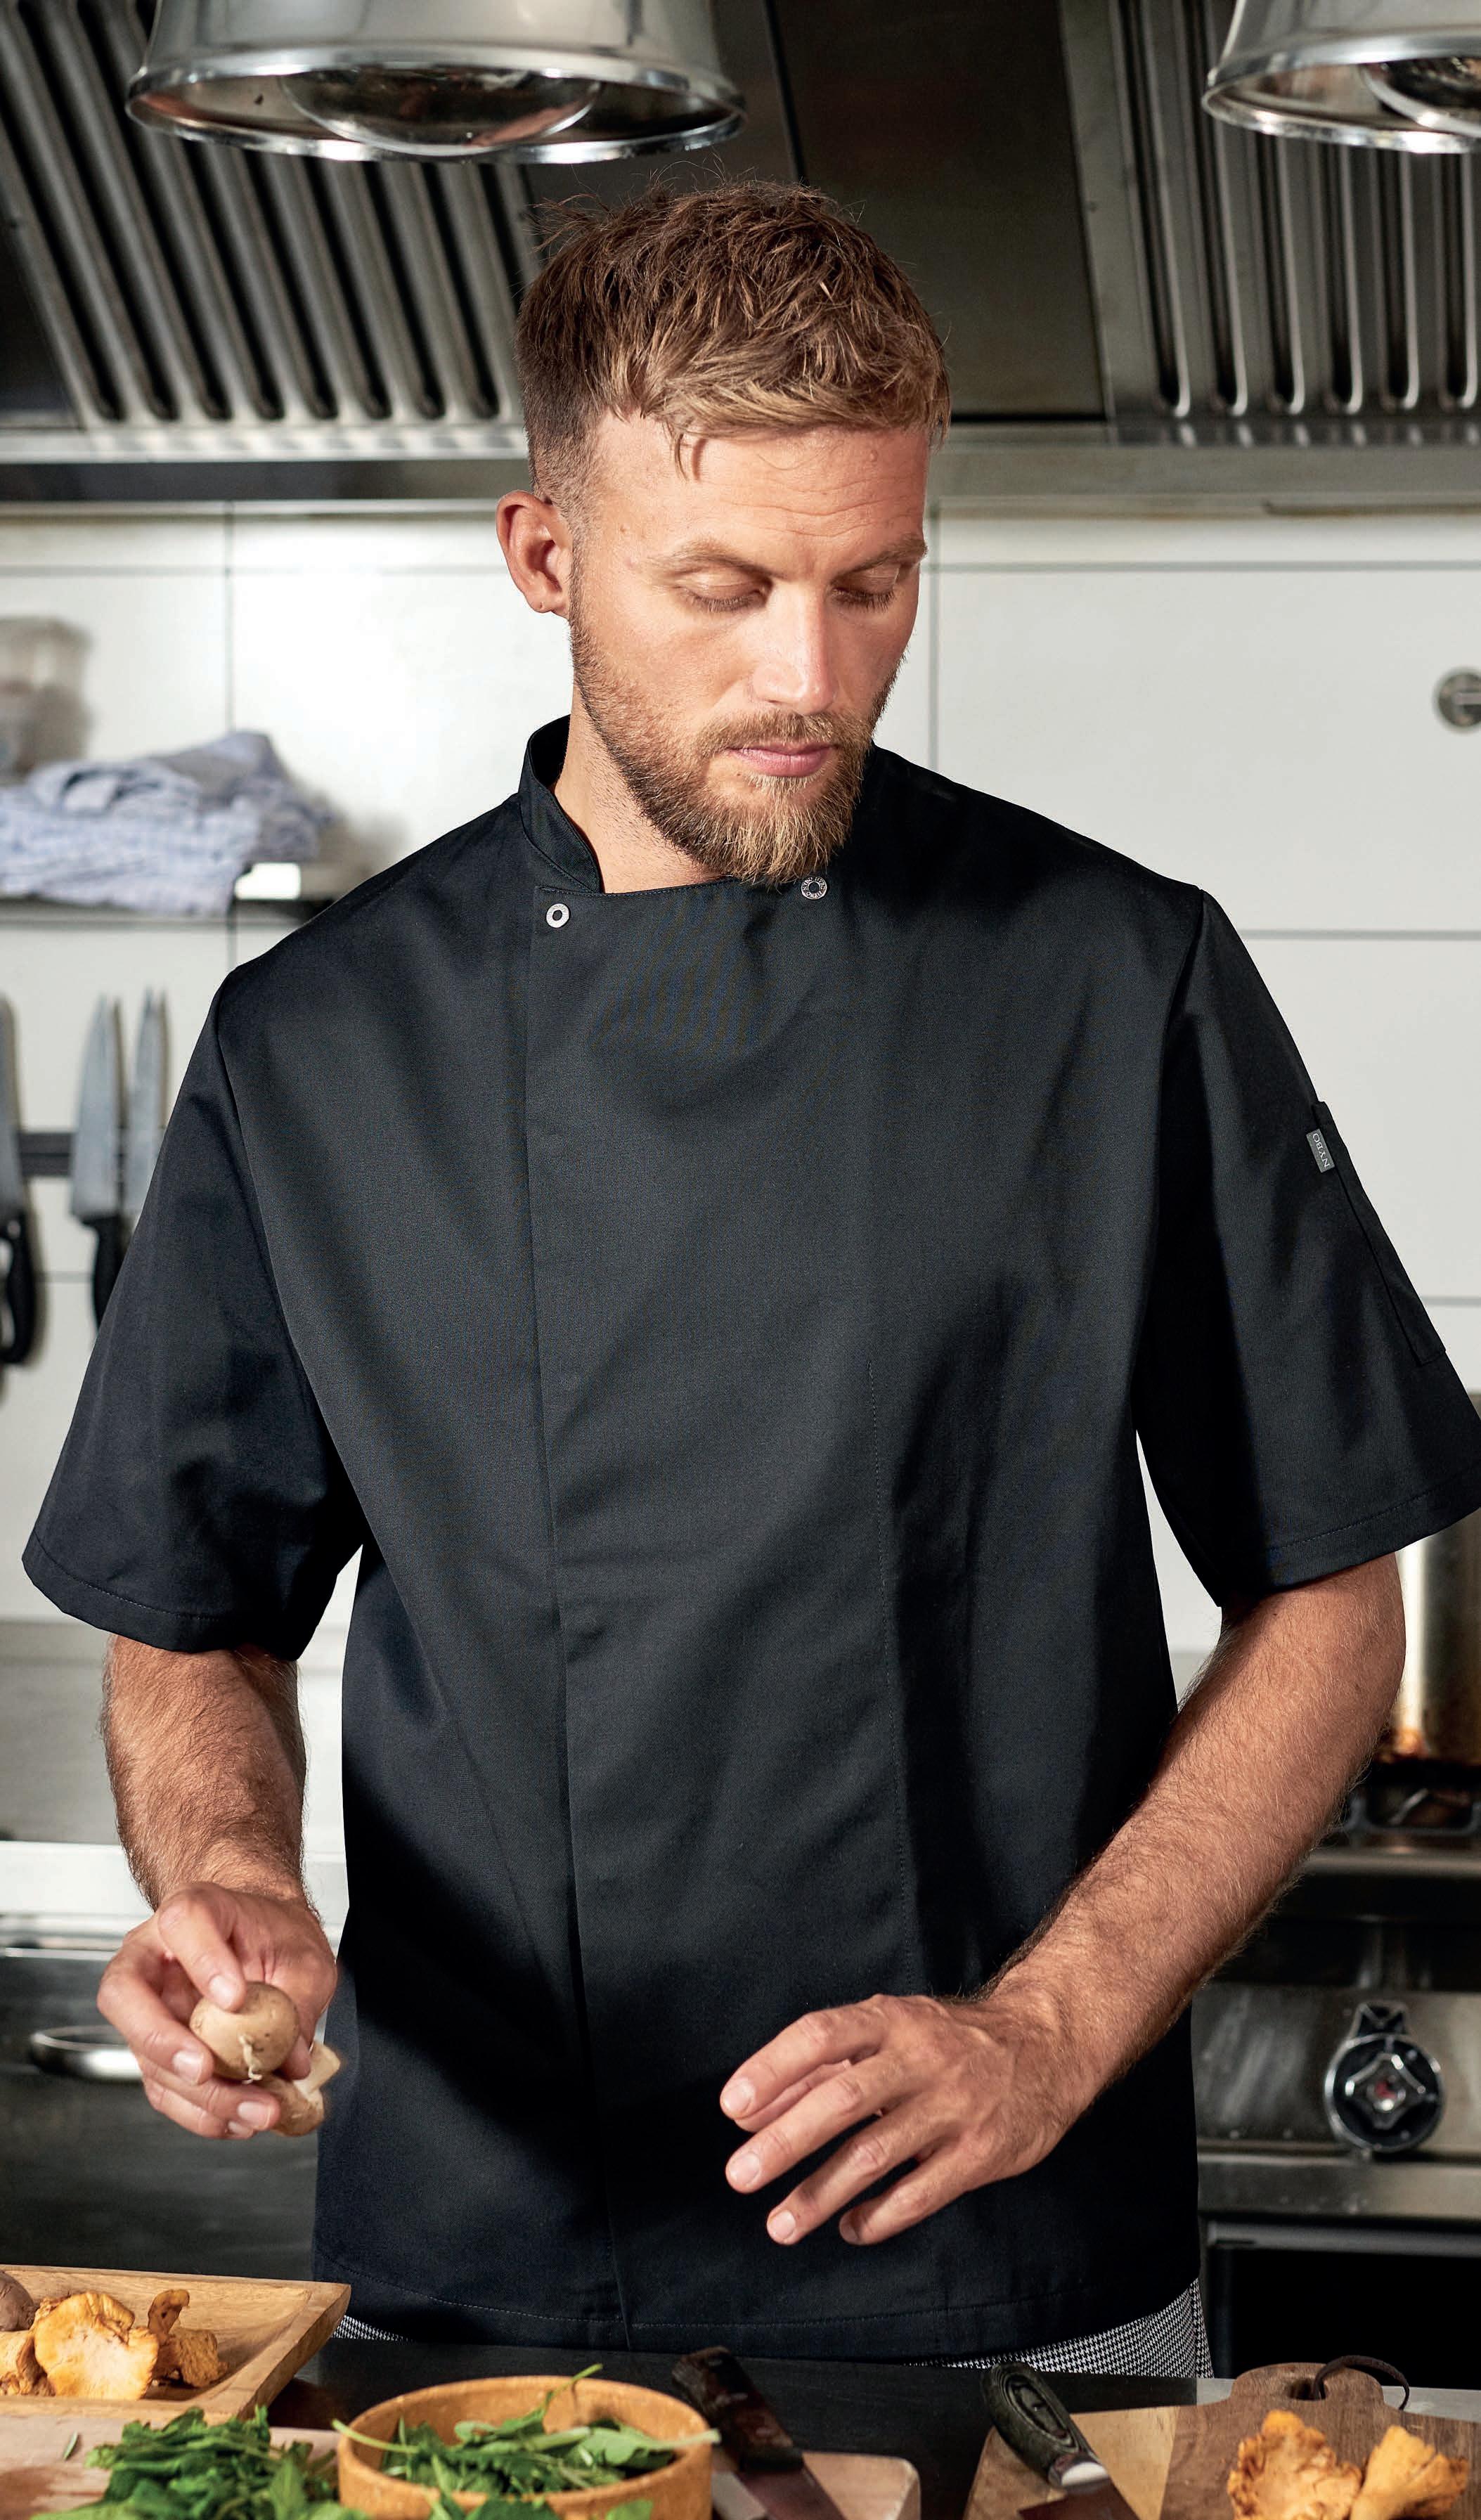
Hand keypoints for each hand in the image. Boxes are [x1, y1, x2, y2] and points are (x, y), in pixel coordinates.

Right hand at [98, 1883, 335, 2140]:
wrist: (263, 1944)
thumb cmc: (276, 1938)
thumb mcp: (305, 1956)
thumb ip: (299, 1998)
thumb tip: (290, 2059)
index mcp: (195, 1913)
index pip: (183, 1922)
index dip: (203, 1960)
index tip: (236, 1997)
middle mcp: (156, 1957)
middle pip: (125, 1994)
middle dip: (161, 2041)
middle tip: (206, 2070)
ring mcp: (148, 2006)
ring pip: (145, 2053)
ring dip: (197, 2094)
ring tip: (253, 2109)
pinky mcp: (158, 2051)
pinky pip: (164, 2087)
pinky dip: (200, 2112)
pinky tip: (237, 2119)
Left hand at [719, 1985, 1083, 2246]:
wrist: (1045, 2046)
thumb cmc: (947, 2042)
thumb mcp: (888, 2032)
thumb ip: (819, 2068)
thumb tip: (750, 2111)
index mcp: (891, 2020)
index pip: (821, 2036)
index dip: (774, 2069)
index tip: (734, 2107)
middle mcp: (921, 2058)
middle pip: (843, 2099)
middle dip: (787, 2141)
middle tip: (740, 2175)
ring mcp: (953, 2106)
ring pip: (877, 2153)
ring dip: (821, 2192)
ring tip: (781, 2224)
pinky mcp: (981, 2152)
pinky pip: (922, 2192)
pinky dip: (879, 2216)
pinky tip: (849, 2227)